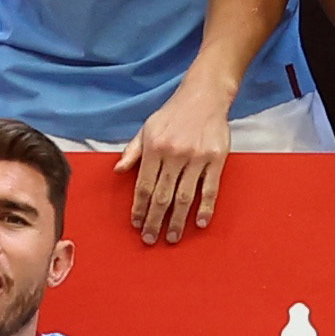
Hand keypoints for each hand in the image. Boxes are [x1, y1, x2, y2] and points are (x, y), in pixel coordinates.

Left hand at [123, 80, 234, 241]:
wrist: (204, 96)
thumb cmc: (173, 114)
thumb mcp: (147, 128)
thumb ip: (132, 151)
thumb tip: (118, 171)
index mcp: (155, 147)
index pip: (144, 185)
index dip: (140, 208)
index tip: (137, 224)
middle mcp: (175, 154)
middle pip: (162, 196)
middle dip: (154, 221)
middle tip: (150, 239)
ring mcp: (197, 157)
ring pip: (184, 197)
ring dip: (177, 221)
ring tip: (171, 238)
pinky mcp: (217, 159)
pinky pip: (210, 189)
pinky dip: (205, 208)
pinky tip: (199, 223)